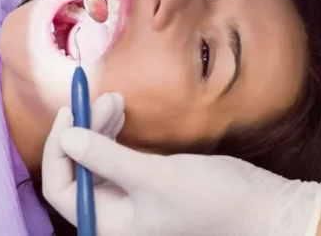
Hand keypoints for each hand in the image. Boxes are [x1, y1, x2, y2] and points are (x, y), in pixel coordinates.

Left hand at [41, 106, 320, 235]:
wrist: (261, 207)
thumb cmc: (212, 200)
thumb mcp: (156, 177)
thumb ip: (108, 157)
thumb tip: (67, 137)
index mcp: (109, 226)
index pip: (61, 188)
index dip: (59, 150)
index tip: (69, 113)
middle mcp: (114, 216)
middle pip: (76, 170)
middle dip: (81, 132)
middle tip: (96, 98)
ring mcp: (129, 199)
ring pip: (95, 158)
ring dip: (97, 127)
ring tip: (114, 99)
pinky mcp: (145, 183)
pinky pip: (115, 155)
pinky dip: (112, 132)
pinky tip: (120, 112)